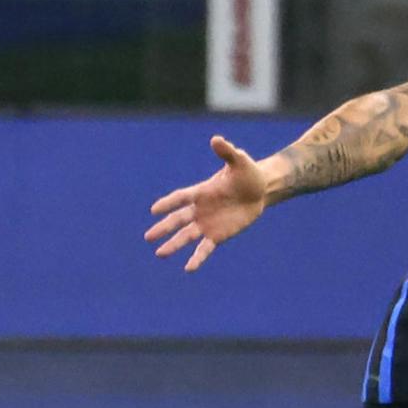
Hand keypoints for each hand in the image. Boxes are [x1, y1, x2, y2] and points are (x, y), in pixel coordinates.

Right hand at [145, 135, 270, 270]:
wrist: (259, 190)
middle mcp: (200, 209)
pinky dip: (197, 258)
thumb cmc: (247, 173)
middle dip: (163, 228)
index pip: (181, 198)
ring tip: (159, 254)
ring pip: (187, 236)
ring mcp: (207, 223)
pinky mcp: (218, 235)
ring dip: (174, 245)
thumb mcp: (240, 161)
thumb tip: (217, 139)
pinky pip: (205, 248)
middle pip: (178, 220)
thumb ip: (227, 152)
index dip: (168, 203)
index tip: (154, 210)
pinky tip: (188, 268)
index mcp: (201, 191)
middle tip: (147, 237)